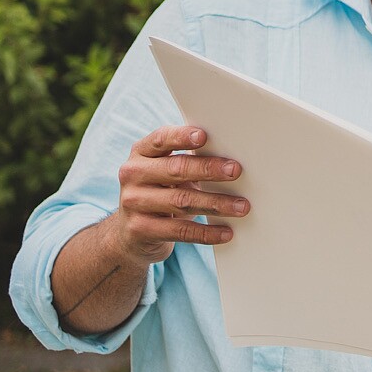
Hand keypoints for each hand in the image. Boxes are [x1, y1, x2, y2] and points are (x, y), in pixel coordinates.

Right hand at [108, 125, 247, 264]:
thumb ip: (187, 160)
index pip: (161, 139)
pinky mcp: (139, 229)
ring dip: (216, 204)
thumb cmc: (160, 193)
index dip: (182, 137)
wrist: (129, 235)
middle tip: (236, 171)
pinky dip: (206, 232)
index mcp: (141, 153)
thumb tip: (229, 159)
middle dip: (209, 169)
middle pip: (175, 169)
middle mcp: (132, 174)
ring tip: (242, 206)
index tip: (204, 136)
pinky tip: (226, 232)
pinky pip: (179, 231)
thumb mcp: (166, 172)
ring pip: (181, 201)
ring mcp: (133, 202)